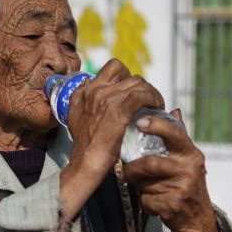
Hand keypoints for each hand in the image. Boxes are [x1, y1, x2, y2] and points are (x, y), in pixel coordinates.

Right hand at [60, 59, 163, 220]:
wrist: (86, 162)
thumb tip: (87, 81)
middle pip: (128, 74)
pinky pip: (142, 95)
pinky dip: (153, 99)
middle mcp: (96, 90)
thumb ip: (79, 97)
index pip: (113, 68)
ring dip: (151, 92)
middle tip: (147, 100)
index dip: (128, 76)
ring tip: (155, 105)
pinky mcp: (119, 110)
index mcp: (87, 91)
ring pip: (138, 83)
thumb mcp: (74, 115)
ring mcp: (107, 99)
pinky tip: (157, 108)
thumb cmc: (84, 145)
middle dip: (141, 85)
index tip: (133, 91)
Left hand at [122, 109, 220, 231]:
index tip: (139, 121)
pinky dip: (144, 203)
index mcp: (191, 154)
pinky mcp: (174, 206)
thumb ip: (178, 137)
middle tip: (124, 172)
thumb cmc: (186, 184)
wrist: (198, 220)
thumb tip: (174, 109)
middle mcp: (189, 169)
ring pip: (145, 183)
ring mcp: (183, 188)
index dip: (156, 125)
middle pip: (150, 163)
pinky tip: (151, 203)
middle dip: (132, 169)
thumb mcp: (187, 160)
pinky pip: (146, 200)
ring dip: (138, 187)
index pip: (175, 133)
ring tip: (141, 188)